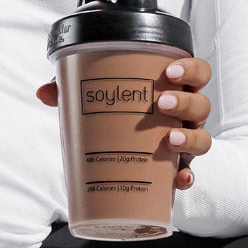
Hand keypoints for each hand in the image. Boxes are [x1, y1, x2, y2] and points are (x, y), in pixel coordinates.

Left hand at [36, 57, 212, 189]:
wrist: (124, 152)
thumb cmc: (118, 113)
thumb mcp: (96, 98)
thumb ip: (73, 90)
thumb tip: (45, 92)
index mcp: (172, 89)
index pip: (196, 72)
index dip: (190, 69)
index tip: (170, 71)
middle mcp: (184, 115)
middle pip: (201, 105)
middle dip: (185, 102)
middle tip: (161, 103)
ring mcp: (184, 141)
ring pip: (203, 137)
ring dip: (189, 137)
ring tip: (168, 138)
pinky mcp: (177, 167)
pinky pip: (191, 172)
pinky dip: (188, 175)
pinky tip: (179, 178)